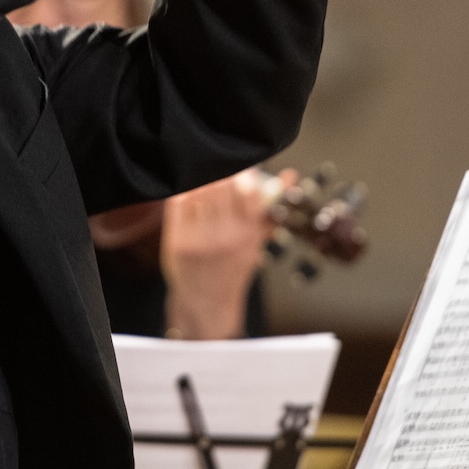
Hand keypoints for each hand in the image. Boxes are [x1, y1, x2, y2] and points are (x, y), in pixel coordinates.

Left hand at [161, 169, 291, 340]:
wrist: (208, 300)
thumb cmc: (234, 268)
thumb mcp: (257, 240)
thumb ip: (271, 207)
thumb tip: (291, 175)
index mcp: (249, 234)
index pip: (249, 190)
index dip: (244, 173)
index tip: (241, 168)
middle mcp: (226, 236)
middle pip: (222, 186)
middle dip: (222, 172)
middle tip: (219, 168)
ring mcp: (200, 239)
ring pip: (200, 191)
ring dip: (203, 179)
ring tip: (204, 176)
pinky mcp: (177, 241)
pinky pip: (178, 204)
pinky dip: (184, 191)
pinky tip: (188, 190)